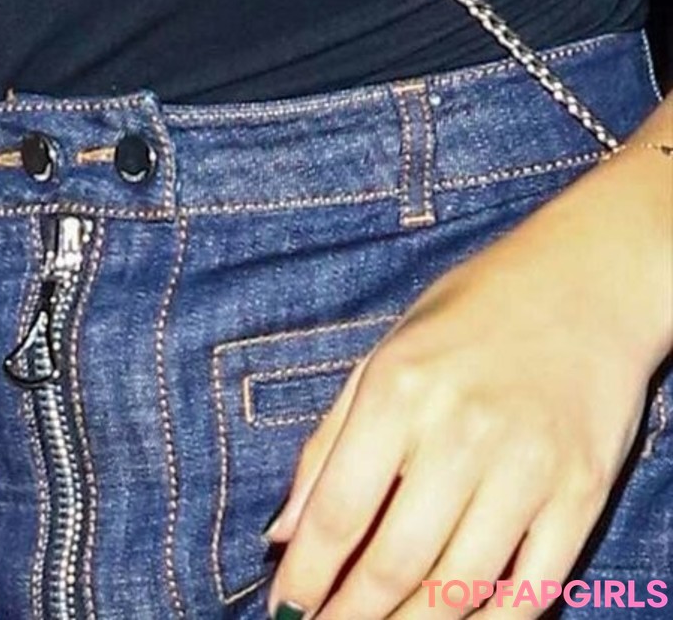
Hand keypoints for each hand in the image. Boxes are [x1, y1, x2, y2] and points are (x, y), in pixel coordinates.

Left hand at [262, 156, 668, 619]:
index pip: (339, 512)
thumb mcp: (385, 355)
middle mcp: (461, 431)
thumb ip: (328, 443)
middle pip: (394, 562)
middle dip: (349, 616)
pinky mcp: (581, 493)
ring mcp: (527, 467)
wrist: (586, 282)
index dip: (305, 576)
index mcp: (400, 389)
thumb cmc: (473, 314)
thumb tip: (281, 532)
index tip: (284, 610)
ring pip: (458, 589)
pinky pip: (531, 590)